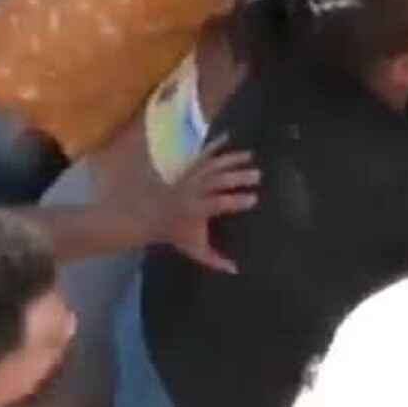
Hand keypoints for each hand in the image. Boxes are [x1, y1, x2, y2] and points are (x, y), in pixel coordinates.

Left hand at [149, 137, 260, 273]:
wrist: (149, 217)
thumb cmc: (176, 234)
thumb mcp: (194, 249)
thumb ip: (214, 260)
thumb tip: (236, 270)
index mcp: (196, 209)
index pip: (219, 203)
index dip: (236, 200)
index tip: (255, 198)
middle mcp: (194, 190)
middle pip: (217, 181)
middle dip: (236, 177)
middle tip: (257, 174)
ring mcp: (190, 177)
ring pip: (212, 165)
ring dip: (231, 160)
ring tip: (250, 156)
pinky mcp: (189, 169)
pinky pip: (203, 155)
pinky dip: (215, 145)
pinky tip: (229, 136)